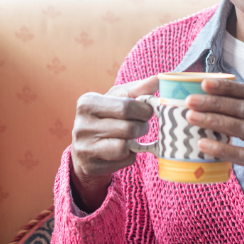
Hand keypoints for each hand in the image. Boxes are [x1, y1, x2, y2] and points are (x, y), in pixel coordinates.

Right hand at [70, 76, 158, 211]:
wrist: (86, 146)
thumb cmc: (107, 116)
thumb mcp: (118, 99)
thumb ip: (139, 88)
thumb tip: (162, 78)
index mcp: (87, 102)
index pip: (126, 107)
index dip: (144, 110)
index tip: (147, 111)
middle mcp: (81, 125)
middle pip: (128, 128)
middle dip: (142, 127)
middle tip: (142, 125)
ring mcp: (84, 147)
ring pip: (124, 147)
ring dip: (135, 142)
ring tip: (132, 137)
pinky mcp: (90, 165)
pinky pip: (122, 161)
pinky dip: (130, 155)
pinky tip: (123, 150)